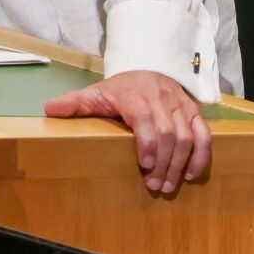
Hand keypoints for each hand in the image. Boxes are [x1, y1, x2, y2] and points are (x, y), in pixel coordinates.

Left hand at [43, 70, 211, 194]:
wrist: (149, 67)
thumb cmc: (121, 89)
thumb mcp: (96, 93)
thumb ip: (75, 103)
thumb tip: (49, 110)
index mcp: (135, 96)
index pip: (146, 118)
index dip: (147, 142)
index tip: (144, 164)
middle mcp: (161, 99)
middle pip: (168, 132)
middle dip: (163, 162)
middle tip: (153, 185)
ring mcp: (180, 106)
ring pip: (186, 135)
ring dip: (179, 163)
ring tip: (167, 186)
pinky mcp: (193, 112)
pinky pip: (204, 134)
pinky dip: (201, 155)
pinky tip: (190, 174)